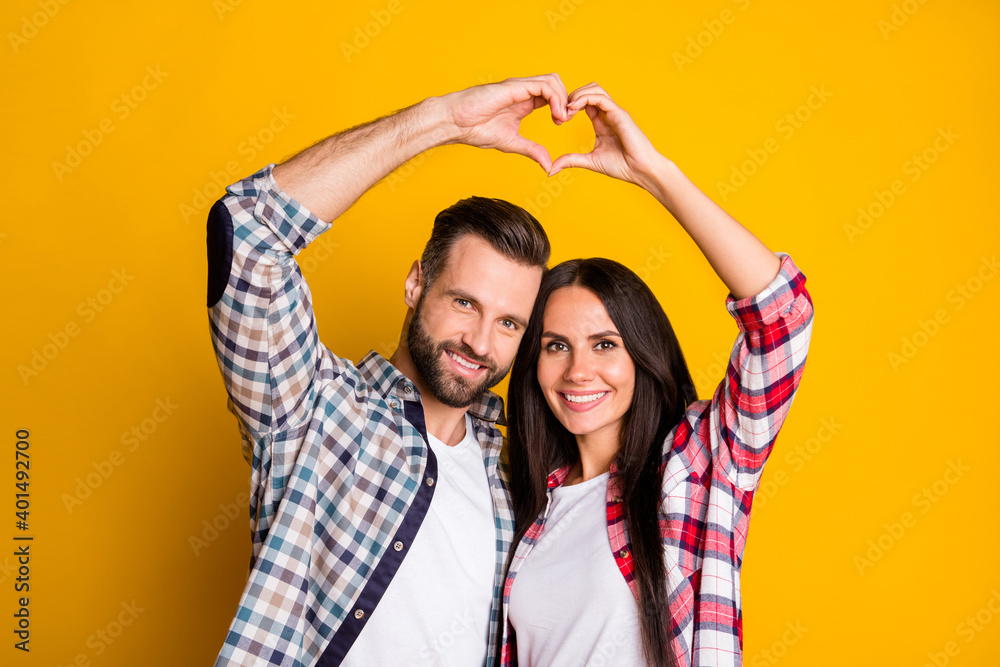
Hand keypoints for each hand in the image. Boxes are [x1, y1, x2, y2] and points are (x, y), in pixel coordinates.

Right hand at [443, 74, 569, 172]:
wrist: (455, 122)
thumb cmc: (476, 129)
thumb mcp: (512, 142)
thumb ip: (531, 150)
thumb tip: (548, 165)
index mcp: (524, 102)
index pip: (551, 95)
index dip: (562, 107)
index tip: (562, 122)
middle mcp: (523, 91)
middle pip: (555, 83)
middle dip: (566, 99)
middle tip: (565, 119)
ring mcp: (519, 87)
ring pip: (552, 80)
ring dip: (562, 98)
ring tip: (561, 117)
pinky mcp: (514, 87)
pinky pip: (542, 85)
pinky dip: (554, 97)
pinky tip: (554, 114)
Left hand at [549, 84, 662, 187]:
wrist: (641, 171)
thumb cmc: (622, 166)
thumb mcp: (590, 161)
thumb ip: (571, 160)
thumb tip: (551, 168)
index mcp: (601, 121)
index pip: (583, 102)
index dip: (568, 105)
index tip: (558, 118)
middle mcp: (608, 113)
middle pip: (588, 90)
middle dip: (571, 96)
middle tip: (560, 112)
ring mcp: (614, 112)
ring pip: (594, 89)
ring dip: (577, 94)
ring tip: (566, 108)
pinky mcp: (619, 114)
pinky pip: (600, 98)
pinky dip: (585, 98)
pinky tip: (573, 108)